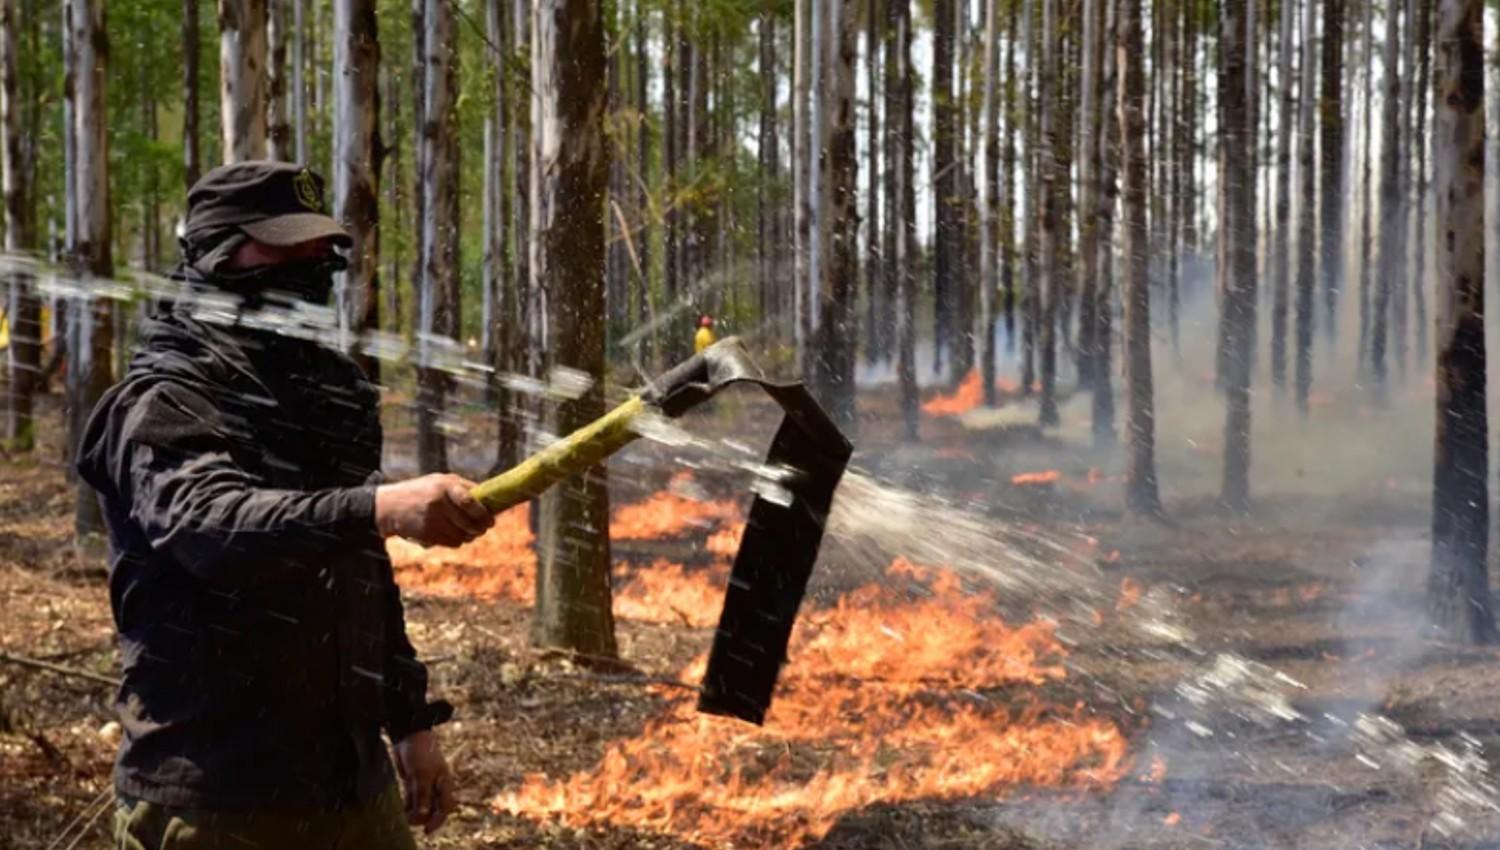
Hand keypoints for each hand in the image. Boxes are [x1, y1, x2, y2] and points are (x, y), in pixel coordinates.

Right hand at [375, 473, 491, 547]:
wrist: (390, 507)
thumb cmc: (421, 491)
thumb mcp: (440, 480)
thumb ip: (464, 487)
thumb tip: (490, 498)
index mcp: (444, 486)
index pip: (469, 501)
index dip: (483, 512)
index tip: (491, 517)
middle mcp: (438, 503)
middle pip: (470, 522)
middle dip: (481, 527)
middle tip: (485, 526)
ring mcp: (432, 520)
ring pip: (463, 535)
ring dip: (470, 535)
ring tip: (471, 530)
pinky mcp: (428, 535)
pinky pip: (453, 542)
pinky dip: (458, 540)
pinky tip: (456, 534)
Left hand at [393, 729, 456, 834]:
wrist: (408, 736)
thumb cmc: (420, 752)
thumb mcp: (421, 773)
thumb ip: (422, 794)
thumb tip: (423, 813)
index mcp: (444, 783)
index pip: (445, 807)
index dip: (438, 820)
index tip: (427, 830)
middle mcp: (436, 787)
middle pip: (433, 810)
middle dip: (423, 818)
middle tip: (409, 819)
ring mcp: (424, 786)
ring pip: (421, 807)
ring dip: (413, 814)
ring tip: (403, 816)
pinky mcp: (413, 785)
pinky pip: (411, 802)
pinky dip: (407, 808)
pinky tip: (401, 810)